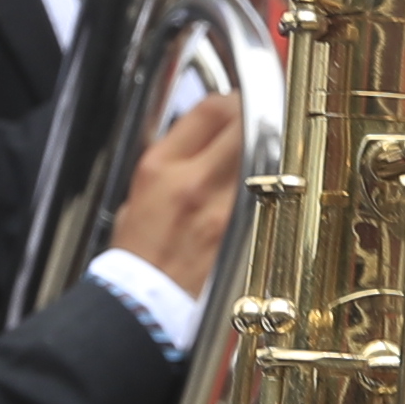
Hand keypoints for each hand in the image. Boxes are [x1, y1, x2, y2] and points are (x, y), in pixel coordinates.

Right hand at [109, 89, 246, 281]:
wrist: (144, 302)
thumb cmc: (138, 253)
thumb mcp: (139, 191)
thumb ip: (171, 159)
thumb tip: (200, 139)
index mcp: (160, 167)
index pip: (209, 110)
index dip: (228, 101)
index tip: (233, 105)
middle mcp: (193, 181)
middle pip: (243, 122)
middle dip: (252, 115)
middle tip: (256, 119)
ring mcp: (222, 206)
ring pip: (261, 153)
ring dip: (265, 145)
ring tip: (261, 149)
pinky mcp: (241, 230)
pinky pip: (262, 189)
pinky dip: (264, 179)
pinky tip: (258, 184)